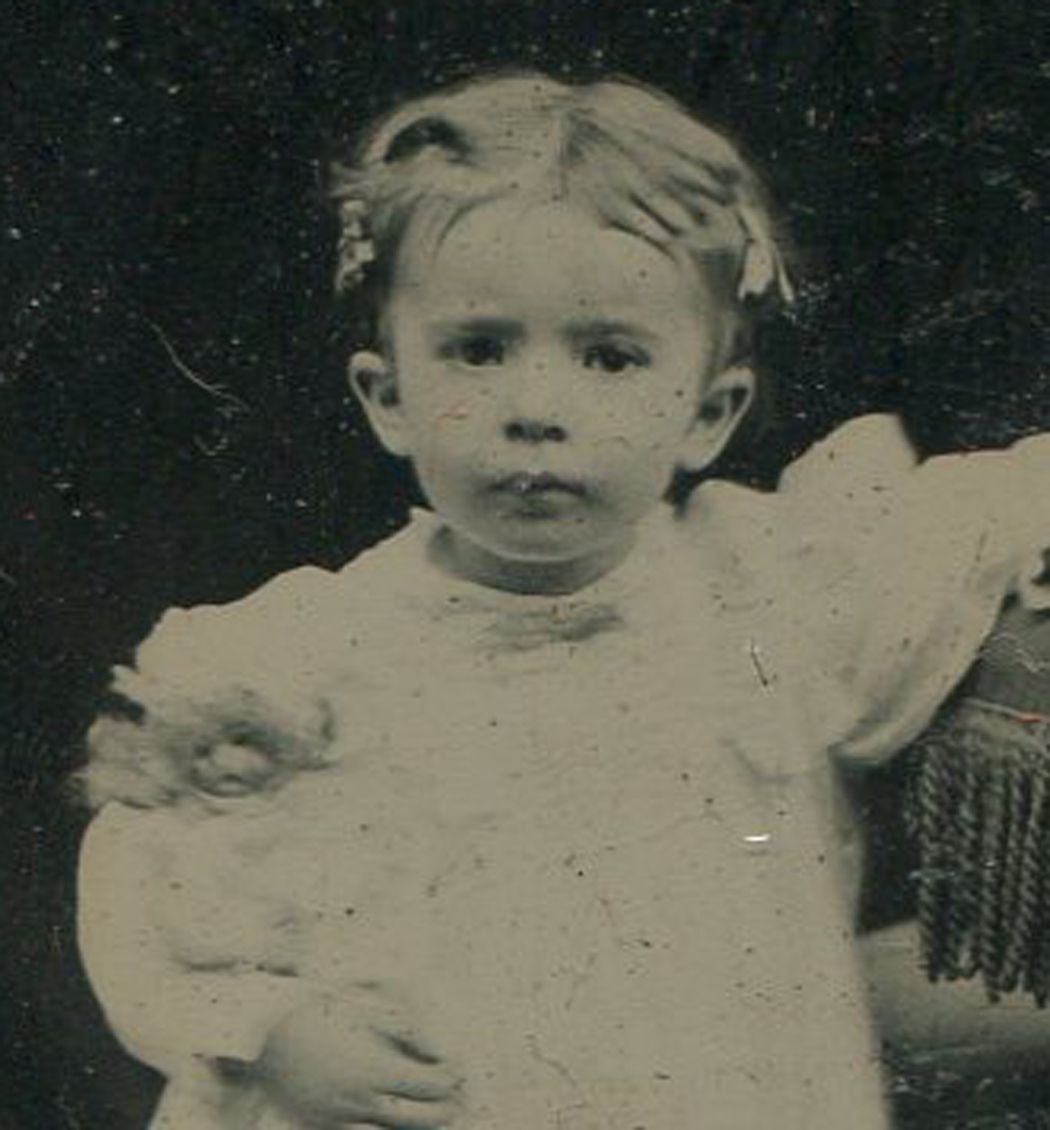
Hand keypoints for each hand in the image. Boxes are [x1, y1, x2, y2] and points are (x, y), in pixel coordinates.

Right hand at [257, 983, 465, 1128]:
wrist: (260, 1033)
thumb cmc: (316, 1012)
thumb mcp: (363, 1012)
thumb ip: (403, 1028)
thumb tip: (436, 1045)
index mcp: (374, 1070)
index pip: (434, 1087)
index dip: (452, 1078)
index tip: (458, 1068)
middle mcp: (361, 1103)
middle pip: (423, 1122)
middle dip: (445, 1110)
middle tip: (453, 1097)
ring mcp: (340, 1121)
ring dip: (416, 1124)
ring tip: (424, 1109)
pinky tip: (388, 1118)